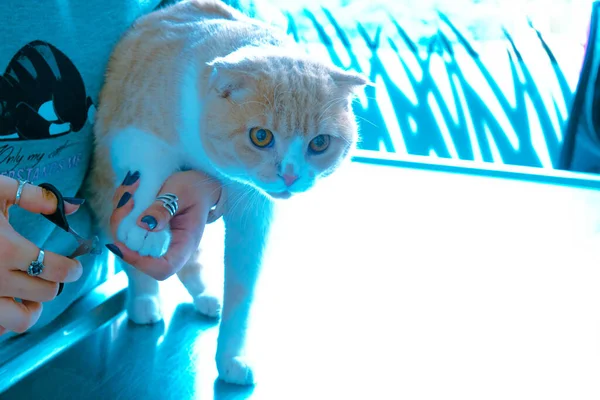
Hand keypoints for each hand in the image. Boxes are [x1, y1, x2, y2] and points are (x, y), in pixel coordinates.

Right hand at [0, 176, 82, 334]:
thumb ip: (34, 196)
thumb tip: (71, 206)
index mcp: (7, 248)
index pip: (56, 269)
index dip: (72, 269)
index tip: (75, 266)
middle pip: (45, 294)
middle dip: (55, 283)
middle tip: (53, 274)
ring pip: (20, 320)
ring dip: (32, 308)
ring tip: (31, 295)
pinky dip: (4, 317)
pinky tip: (4, 299)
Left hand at [106, 170, 220, 280]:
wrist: (198, 184)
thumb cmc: (195, 189)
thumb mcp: (182, 193)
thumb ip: (164, 208)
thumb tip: (143, 224)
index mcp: (185, 243)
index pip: (163, 268)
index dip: (139, 262)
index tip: (121, 244)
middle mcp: (168, 247)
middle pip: (137, 254)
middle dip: (122, 228)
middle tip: (127, 199)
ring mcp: (154, 240)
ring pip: (125, 239)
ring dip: (119, 214)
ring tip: (130, 189)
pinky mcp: (144, 230)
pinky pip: (124, 226)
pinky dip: (121, 208)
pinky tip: (131, 190)